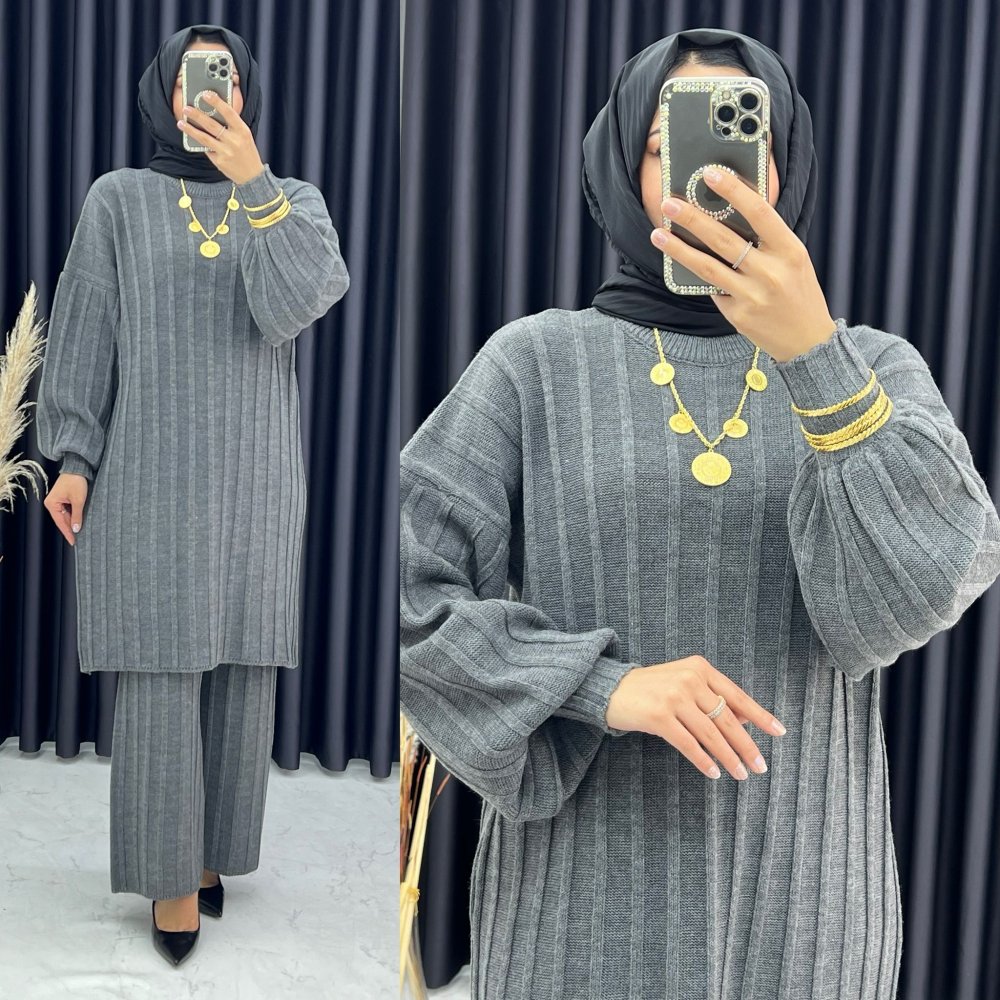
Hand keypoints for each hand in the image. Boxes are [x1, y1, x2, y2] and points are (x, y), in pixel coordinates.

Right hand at [43, 472, 87, 545]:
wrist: (78, 468)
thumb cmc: (76, 481)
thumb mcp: (79, 500)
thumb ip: (77, 515)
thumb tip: (75, 529)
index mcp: (52, 504)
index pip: (60, 522)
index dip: (67, 533)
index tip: (73, 542)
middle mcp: (52, 503)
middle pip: (62, 520)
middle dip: (70, 529)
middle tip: (77, 540)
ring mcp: (57, 501)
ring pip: (65, 516)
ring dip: (72, 522)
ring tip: (79, 533)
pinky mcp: (63, 499)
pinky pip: (67, 511)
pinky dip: (73, 516)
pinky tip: (79, 522)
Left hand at [177, 91, 264, 185]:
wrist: (252, 176)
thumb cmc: (247, 152)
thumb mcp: (244, 136)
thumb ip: (232, 126)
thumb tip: (212, 113)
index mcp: (243, 131)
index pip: (229, 113)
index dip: (217, 102)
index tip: (206, 94)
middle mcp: (234, 141)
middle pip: (212, 125)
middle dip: (196, 115)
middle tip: (186, 108)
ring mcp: (226, 152)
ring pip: (204, 137)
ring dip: (190, 129)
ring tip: (181, 122)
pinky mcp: (219, 161)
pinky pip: (206, 149)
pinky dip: (198, 143)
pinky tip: (190, 137)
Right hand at [605, 654, 785, 779]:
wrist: (611, 688)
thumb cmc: (652, 689)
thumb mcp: (684, 685)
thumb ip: (712, 699)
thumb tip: (745, 722)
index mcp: (699, 668)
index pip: (736, 695)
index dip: (760, 715)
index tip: (779, 732)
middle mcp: (690, 679)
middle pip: (727, 718)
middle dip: (746, 745)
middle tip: (760, 765)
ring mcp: (674, 696)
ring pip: (711, 734)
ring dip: (728, 757)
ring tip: (741, 774)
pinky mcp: (659, 715)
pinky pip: (689, 743)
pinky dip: (703, 760)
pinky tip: (714, 772)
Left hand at [650, 167, 835, 362]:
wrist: (808, 341)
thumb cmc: (798, 292)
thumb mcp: (793, 259)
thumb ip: (767, 239)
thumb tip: (728, 211)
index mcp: (790, 250)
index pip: (759, 212)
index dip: (733, 190)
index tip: (710, 173)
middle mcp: (771, 272)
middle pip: (723, 239)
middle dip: (692, 218)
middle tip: (668, 203)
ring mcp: (752, 296)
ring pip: (707, 266)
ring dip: (679, 248)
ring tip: (658, 233)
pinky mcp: (737, 315)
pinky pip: (711, 289)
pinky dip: (694, 274)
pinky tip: (676, 261)